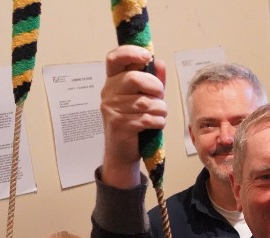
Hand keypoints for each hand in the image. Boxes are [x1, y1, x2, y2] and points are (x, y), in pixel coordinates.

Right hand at [101, 45, 166, 187]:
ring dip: (160, 109)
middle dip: (155, 86)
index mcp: (112, 81)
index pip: (114, 58)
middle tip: (160, 96)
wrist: (122, 151)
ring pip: (145, 102)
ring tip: (159, 114)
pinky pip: (147, 119)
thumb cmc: (134, 121)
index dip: (130, 53)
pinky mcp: (119, 125)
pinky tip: (156, 124)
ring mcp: (112, 109)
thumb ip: (152, 81)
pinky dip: (158, 122)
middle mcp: (108, 92)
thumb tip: (160, 63)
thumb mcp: (143, 98)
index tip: (147, 56)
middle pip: (134, 79)